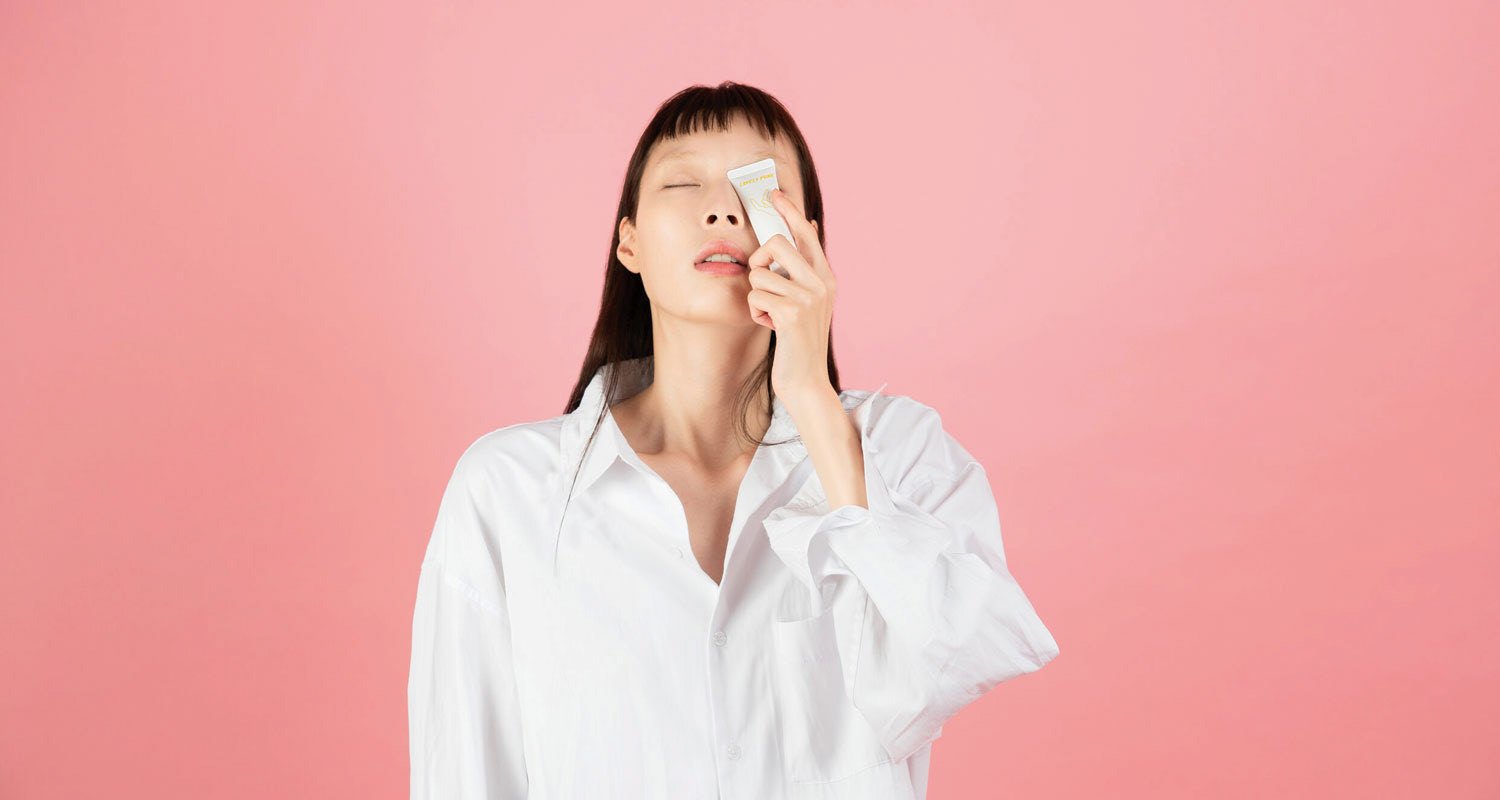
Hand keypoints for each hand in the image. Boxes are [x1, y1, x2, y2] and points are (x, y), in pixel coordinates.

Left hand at [745, 187, 836, 401]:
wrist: (806, 380)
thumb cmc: (798, 341)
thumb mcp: (806, 301)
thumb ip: (802, 271)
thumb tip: (806, 227)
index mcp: (826, 277)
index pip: (806, 234)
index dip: (789, 211)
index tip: (774, 193)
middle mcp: (822, 283)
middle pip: (777, 243)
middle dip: (759, 260)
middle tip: (761, 279)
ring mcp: (809, 297)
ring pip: (759, 273)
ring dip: (756, 296)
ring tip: (770, 315)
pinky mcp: (792, 312)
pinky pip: (755, 295)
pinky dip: (755, 312)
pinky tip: (770, 327)